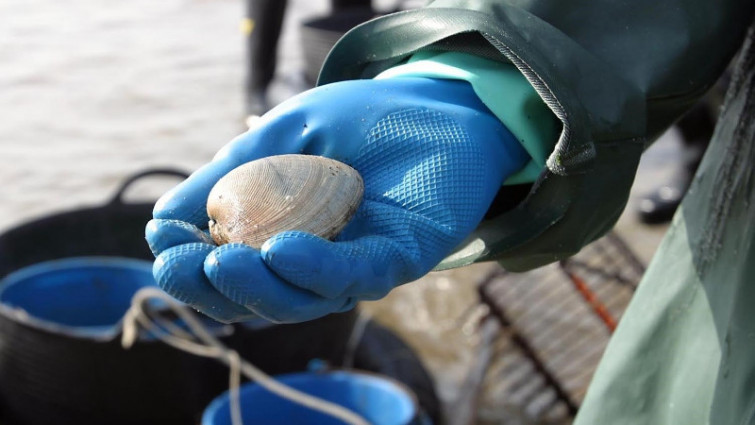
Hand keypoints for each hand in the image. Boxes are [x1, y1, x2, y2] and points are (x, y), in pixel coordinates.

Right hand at [146, 77, 528, 322]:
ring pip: (301, 298)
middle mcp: (316, 263)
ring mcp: (357, 265)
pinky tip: (282, 250)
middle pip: (259, 297)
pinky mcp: (399, 258)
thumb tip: (162, 218)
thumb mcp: (277, 139)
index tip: (161, 241)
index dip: (190, 265)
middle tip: (181, 265)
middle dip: (215, 288)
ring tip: (223, 262)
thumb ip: (227, 177)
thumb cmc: (355, 123)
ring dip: (258, 287)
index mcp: (281, 237)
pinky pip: (354, 275)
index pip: (228, 268)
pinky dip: (315, 269)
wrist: (433, 103)